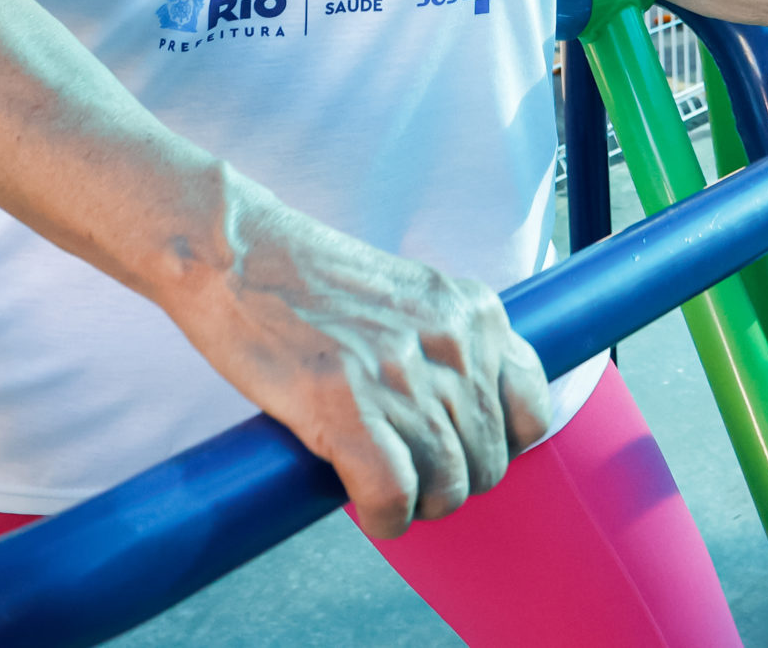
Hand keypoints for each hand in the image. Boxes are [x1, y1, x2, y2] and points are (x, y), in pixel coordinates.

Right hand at [169, 188, 551, 539]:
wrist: (236, 251)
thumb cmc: (311, 279)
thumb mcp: (412, 297)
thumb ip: (451, 346)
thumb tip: (472, 419)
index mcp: (474, 312)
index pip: (531, 410)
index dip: (496, 444)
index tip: (460, 447)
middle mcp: (451, 343)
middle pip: (489, 462)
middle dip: (448, 481)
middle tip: (404, 468)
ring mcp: (402, 376)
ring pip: (447, 488)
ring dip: (415, 503)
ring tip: (380, 483)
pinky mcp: (349, 408)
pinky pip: (396, 498)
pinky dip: (383, 515)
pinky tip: (363, 499)